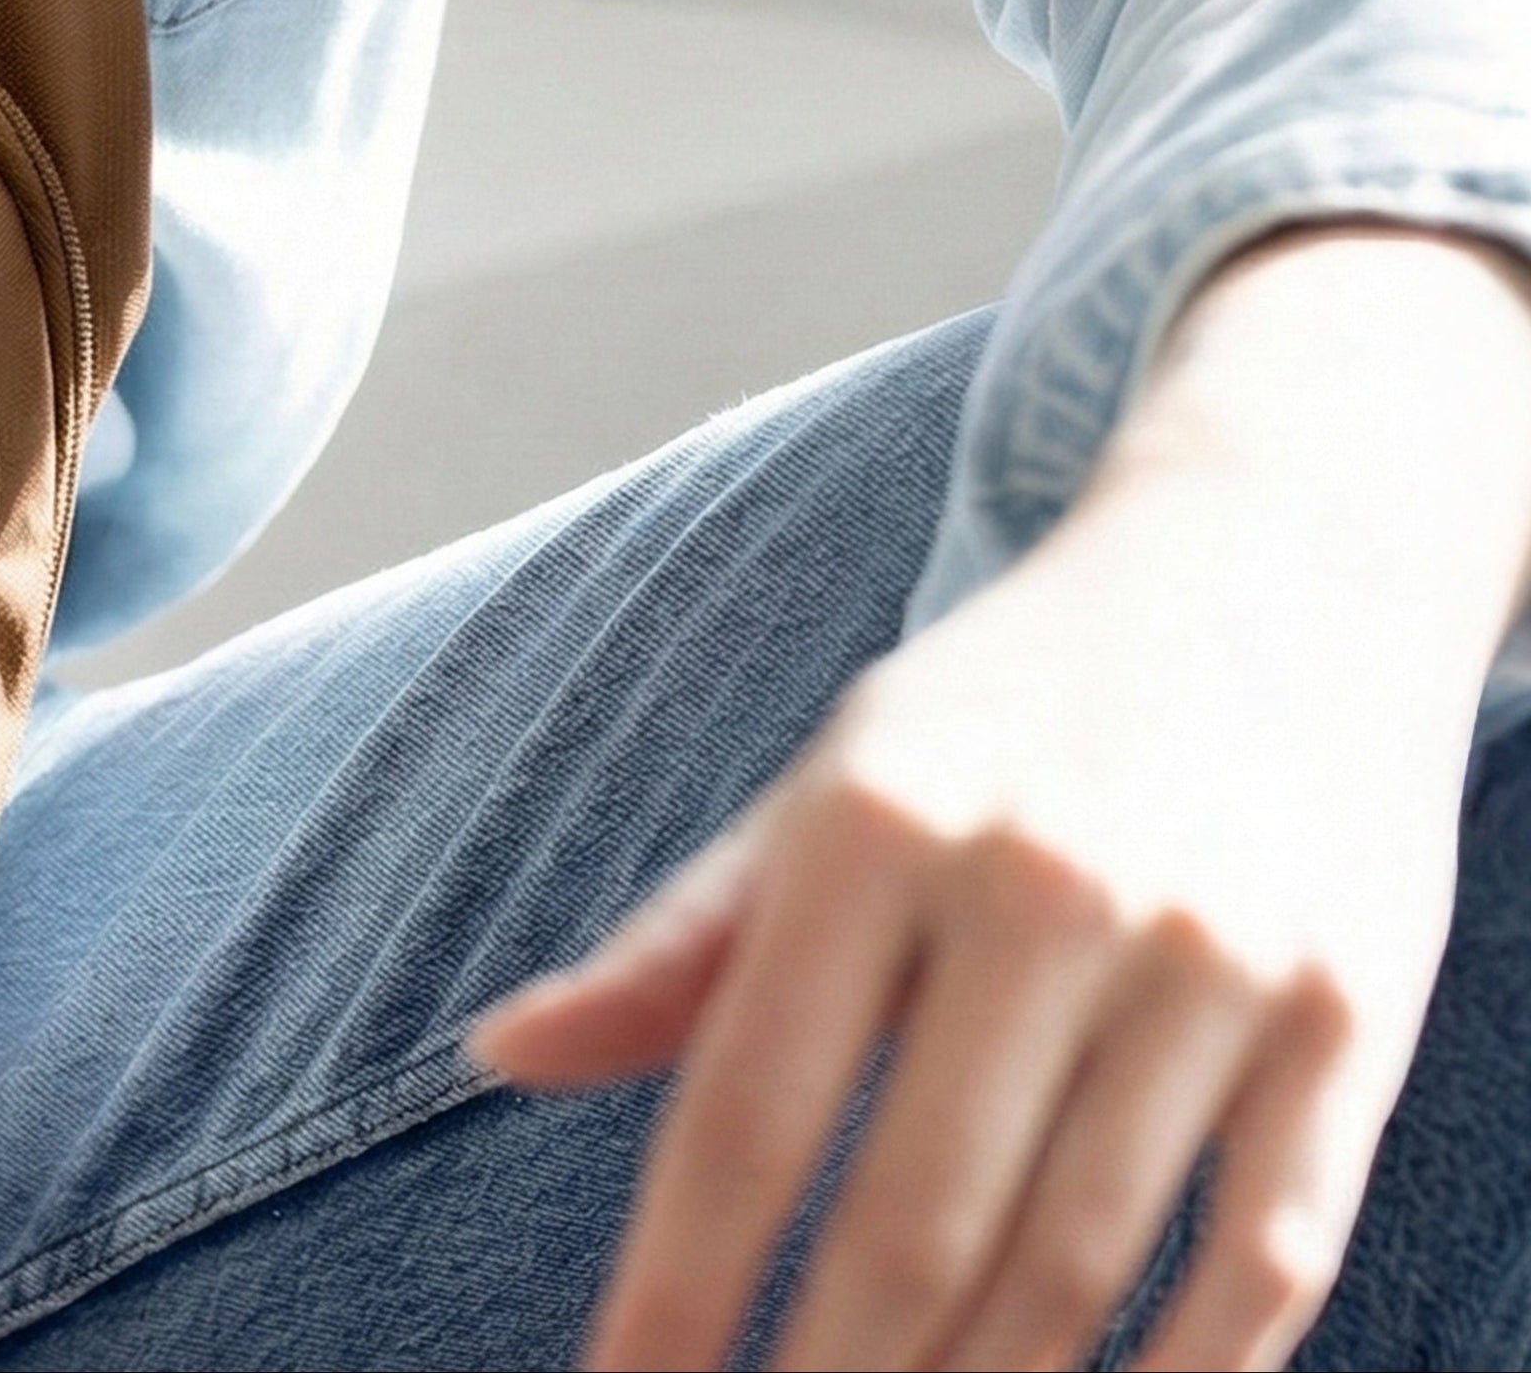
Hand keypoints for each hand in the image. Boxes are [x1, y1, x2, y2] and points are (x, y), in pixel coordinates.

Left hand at [476, 228, 1530, 1372]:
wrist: (1277, 563)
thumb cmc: (1008, 708)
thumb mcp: (828, 780)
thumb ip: (679, 942)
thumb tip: (495, 1058)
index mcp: (871, 817)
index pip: (749, 1112)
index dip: (676, 1287)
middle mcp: (1037, 883)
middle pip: (913, 1220)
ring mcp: (1210, 955)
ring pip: (1079, 1266)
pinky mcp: (1355, 1013)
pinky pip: (1261, 1259)